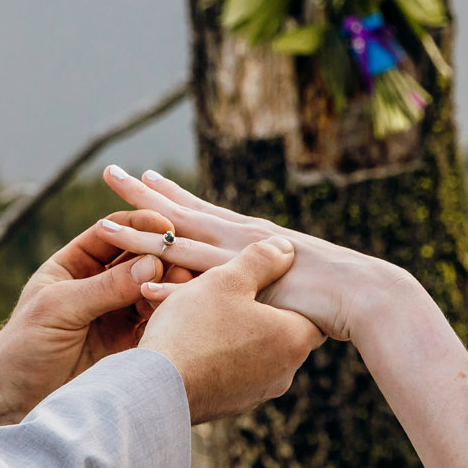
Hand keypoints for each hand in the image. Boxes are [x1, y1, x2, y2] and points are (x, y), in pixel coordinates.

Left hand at [0, 209, 180, 424]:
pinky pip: (157, 321)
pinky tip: (180, 310)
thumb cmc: (23, 347)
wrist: (15, 403)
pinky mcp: (130, 343)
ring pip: (153, 287)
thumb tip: (151, 262)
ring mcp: (117, 313)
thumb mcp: (60, 308)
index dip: (138, 225)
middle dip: (160, 254)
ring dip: (170, 282)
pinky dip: (170, 313)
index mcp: (75, 265)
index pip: (112, 233)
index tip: (164, 224)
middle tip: (181, 256)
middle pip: (139, 257)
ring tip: (185, 283)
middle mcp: (100, 284)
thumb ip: (105, 287)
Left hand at [100, 166, 408, 341]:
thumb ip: (271, 276)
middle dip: (141, 196)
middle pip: (179, 215)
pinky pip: (195, 290)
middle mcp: (239, 239)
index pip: (201, 210)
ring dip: (139, 238)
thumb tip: (262, 283)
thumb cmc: (335, 291)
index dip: (170, 194)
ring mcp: (239, 263)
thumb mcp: (292, 277)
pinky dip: (167, 289)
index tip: (143, 176)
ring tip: (102, 225)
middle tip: (109, 173)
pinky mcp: (245, 289)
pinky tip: (138, 286)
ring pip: (177, 246)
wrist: (365, 294)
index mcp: (249, 237)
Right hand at [136, 236, 325, 421]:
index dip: (289, 289)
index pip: (310, 310)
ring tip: (200, 311)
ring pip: (252, 350)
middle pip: (278, 329)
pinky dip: (217, 354)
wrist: (155, 389)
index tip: (266, 277)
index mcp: (293, 340)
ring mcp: (256, 393)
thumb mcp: (227, 280)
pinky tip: (190, 340)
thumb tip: (286, 249)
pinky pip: (230, 370)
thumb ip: (261, 260)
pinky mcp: (230, 405)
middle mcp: (284, 373)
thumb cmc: (193, 330)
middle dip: (254, 308)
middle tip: (226, 290)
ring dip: (232, 331)